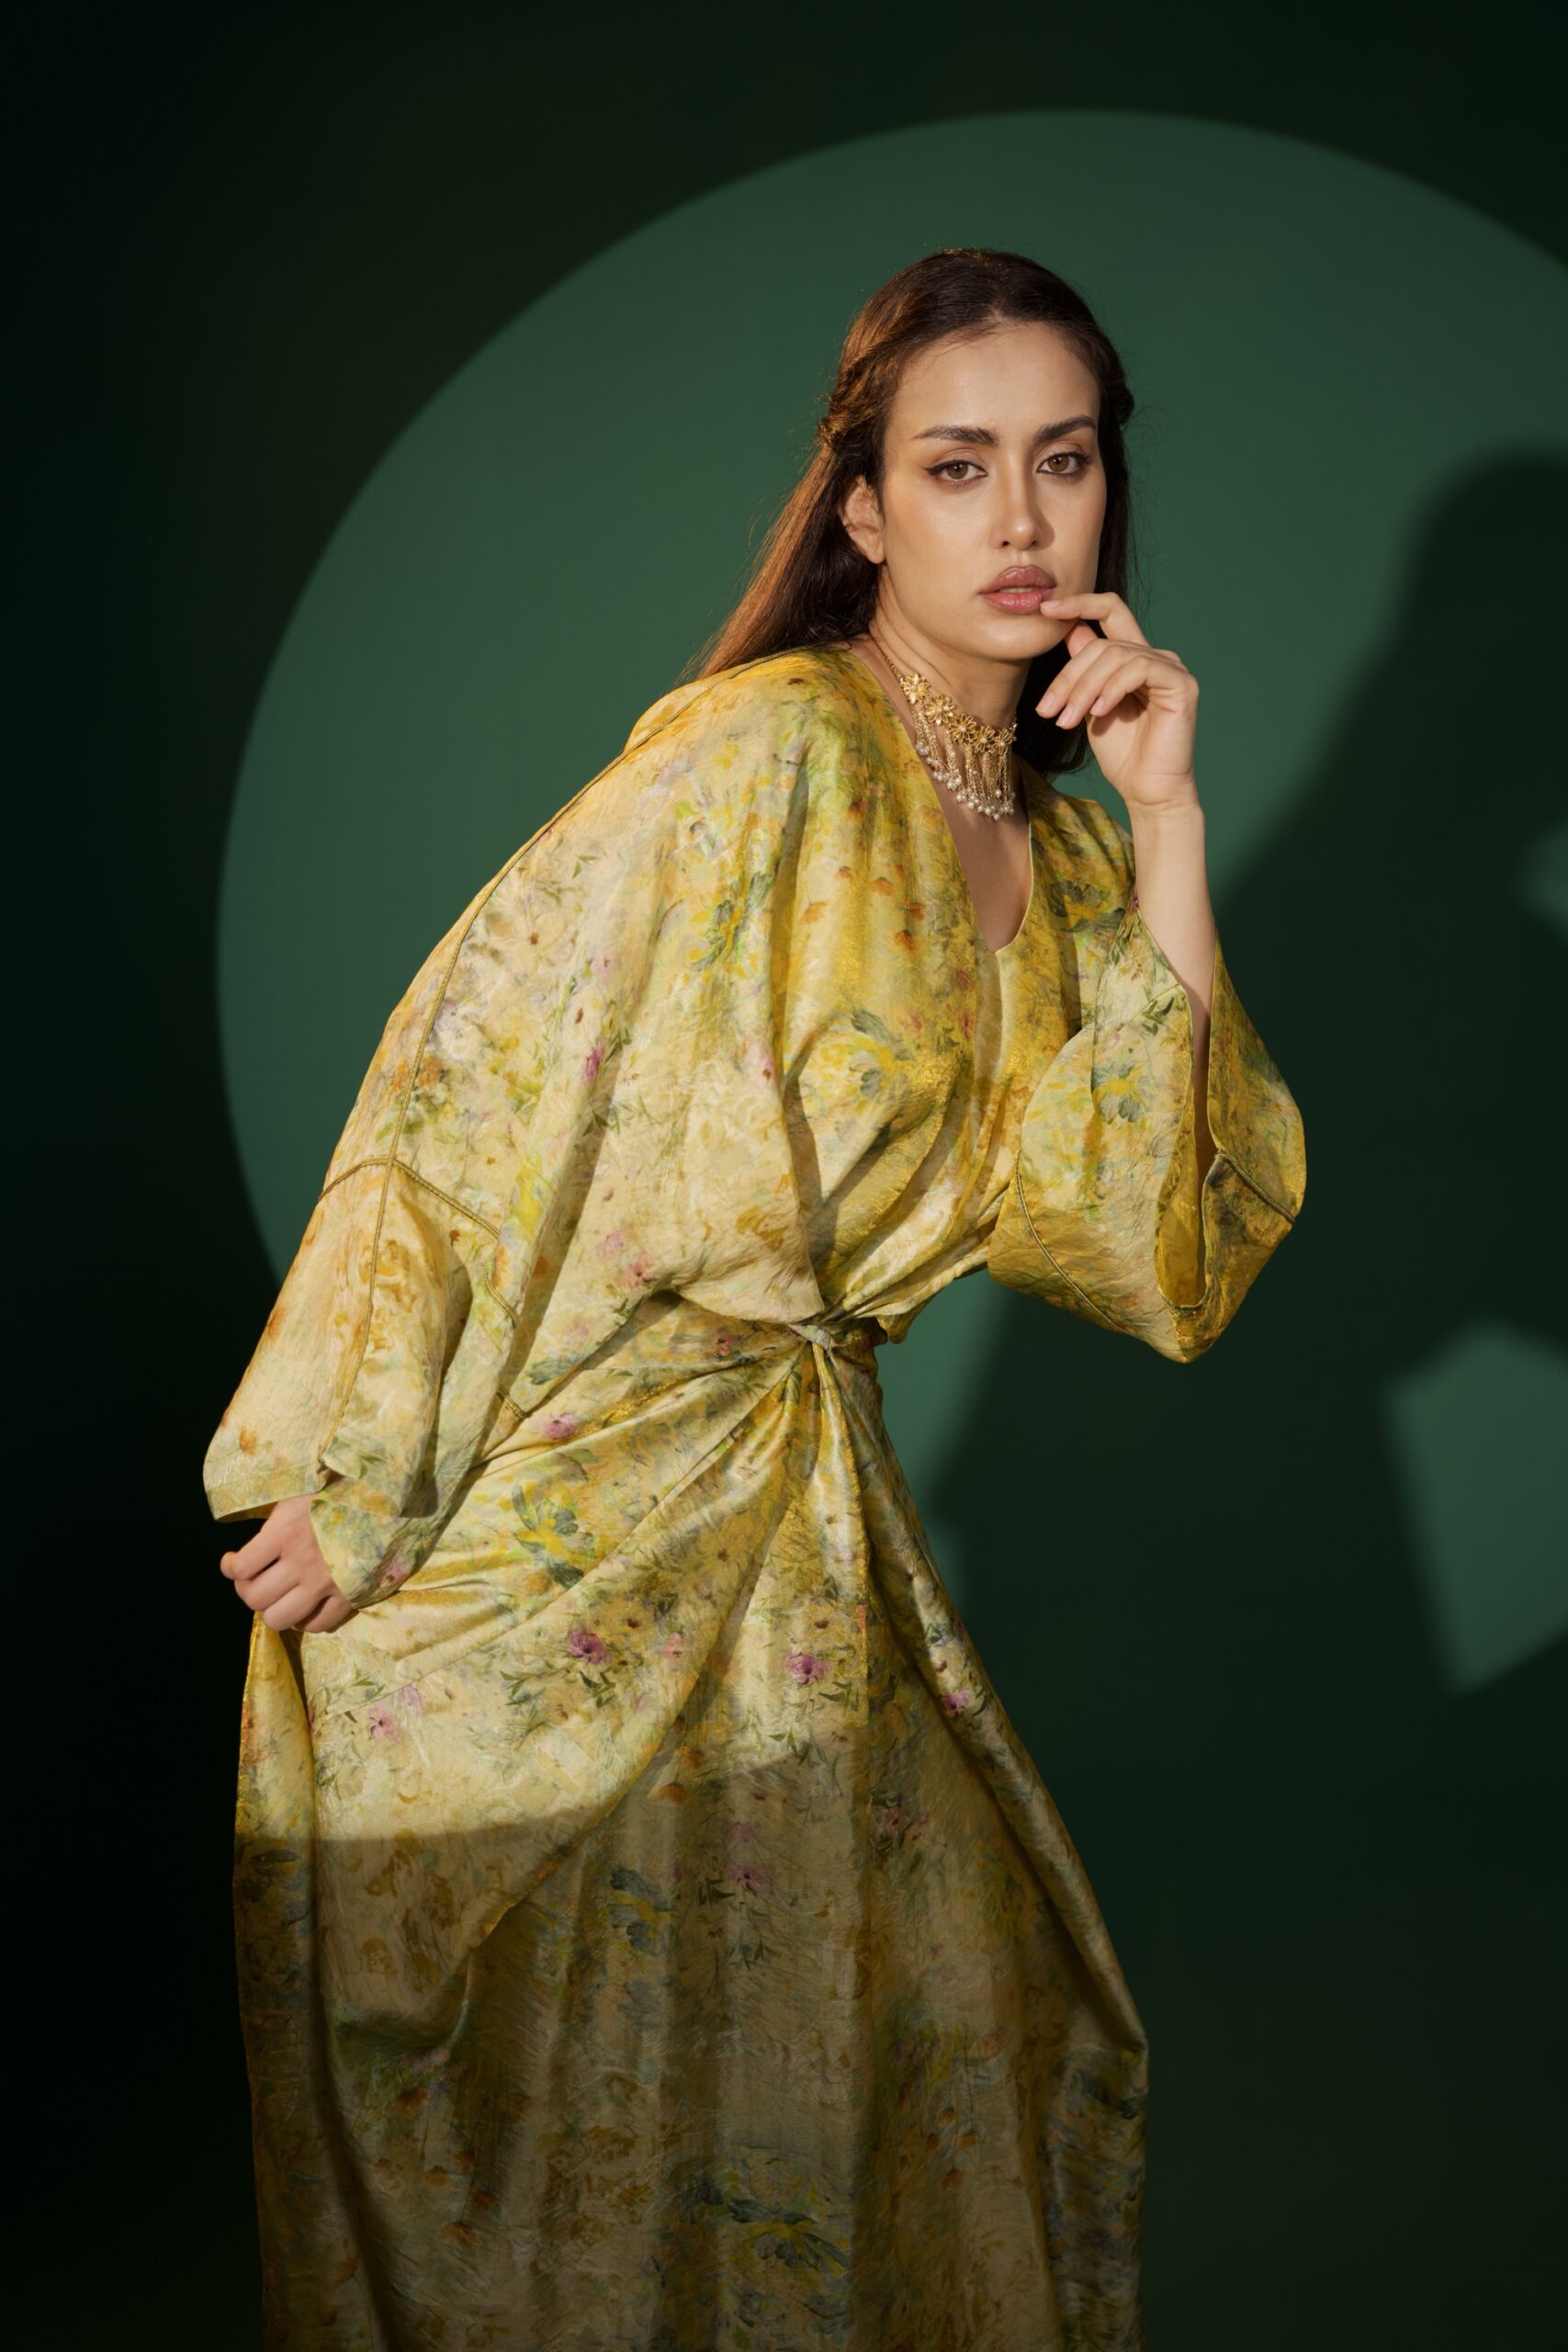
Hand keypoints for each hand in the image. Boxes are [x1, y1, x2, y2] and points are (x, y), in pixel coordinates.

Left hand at [220, 1493, 353, 1632]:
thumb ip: (270, 1531)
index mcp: (285, 1533)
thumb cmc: (334, 1497)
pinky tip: (305, 1604)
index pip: (240, 1568)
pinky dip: (305, 1620)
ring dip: (274, 1610)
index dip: (230, 1568)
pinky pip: (315, 1626)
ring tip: (280, 1596)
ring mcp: (326, 1583)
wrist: (384, 1501)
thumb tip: (247, 1560)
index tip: (232, 1562)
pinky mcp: (348, 1596)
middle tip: (257, 1580)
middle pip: (255, 1599)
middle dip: (249, 1591)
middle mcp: (302, 1562)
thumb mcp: (294, 1503)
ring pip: (279, 1619)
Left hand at [1034, 591, 1199, 812]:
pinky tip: (1098, 712)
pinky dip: (1112, 688)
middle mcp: (1155, 656)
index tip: (1044, 608)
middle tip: (1047, 710)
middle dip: (1068, 676)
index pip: (1109, 612)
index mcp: (1133, 658)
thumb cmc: (1121, 754)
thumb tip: (1068, 629)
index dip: (1078, 603)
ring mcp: (1171, 668)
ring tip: (1067, 720)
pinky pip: (1139, 668)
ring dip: (1084, 688)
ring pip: (1116, 655)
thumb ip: (1083, 670)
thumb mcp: (1089, 706)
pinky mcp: (1181, 684)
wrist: (1147, 791)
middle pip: (1103, 643)